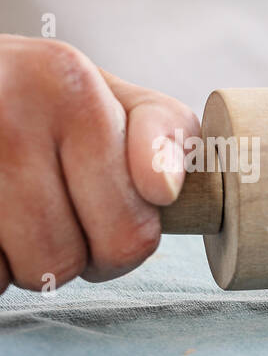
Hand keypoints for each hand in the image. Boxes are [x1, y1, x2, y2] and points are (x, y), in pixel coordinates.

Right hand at [0, 35, 198, 294]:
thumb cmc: (33, 98)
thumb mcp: (107, 95)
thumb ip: (163, 133)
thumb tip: (164, 188)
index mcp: (70, 82)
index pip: (132, 232)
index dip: (123, 244)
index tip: (110, 215)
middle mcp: (7, 106)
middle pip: (72, 260)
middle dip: (69, 254)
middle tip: (49, 214)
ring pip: (23, 273)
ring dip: (20, 262)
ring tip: (11, 212)